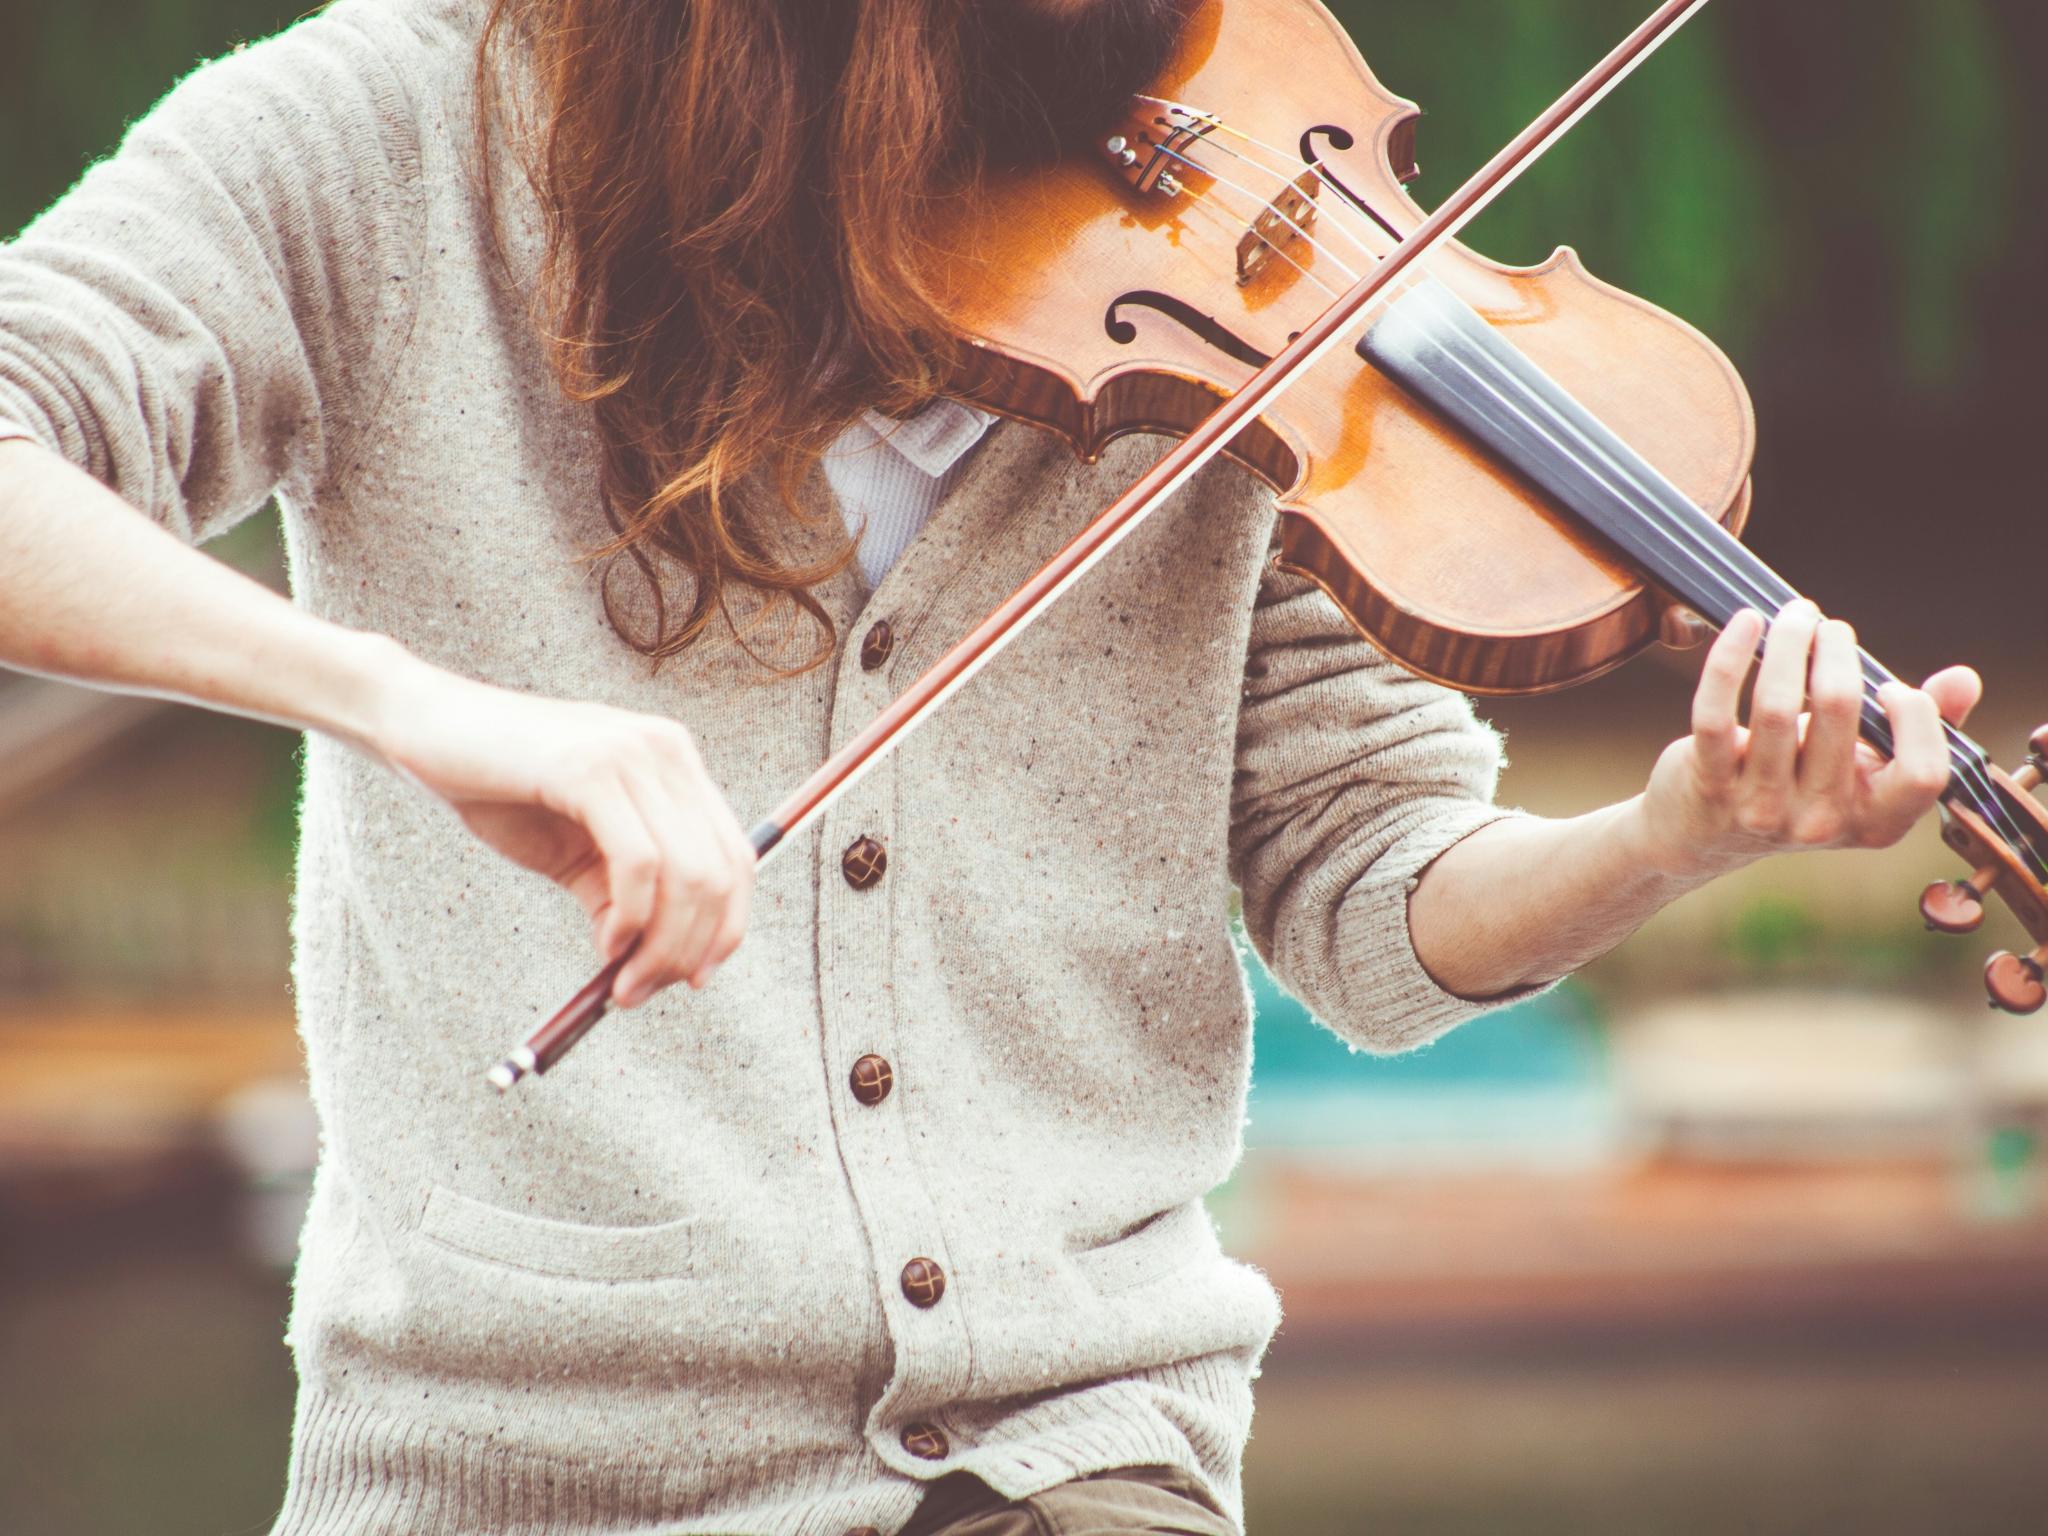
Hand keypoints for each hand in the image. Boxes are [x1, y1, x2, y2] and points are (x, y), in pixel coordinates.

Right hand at [368, 655, 752, 1006]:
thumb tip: (652, 963)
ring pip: (689, 874)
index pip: (736, 856)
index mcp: (674, 764)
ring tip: (622, 982)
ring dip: (661, 947)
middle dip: (690, 949)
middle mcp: (668, 751)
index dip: (726, 927)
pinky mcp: (592, 768)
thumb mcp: (574, 850)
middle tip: (642, 992)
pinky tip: (607, 943)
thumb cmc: (498, 788)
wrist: (422, 726)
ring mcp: (634, 754)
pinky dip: (632, 918)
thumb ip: (620, 895)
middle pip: (720, 872)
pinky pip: (640, 863)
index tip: (693, 979)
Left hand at [1636, 598, 1980, 880]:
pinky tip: (1746, 622)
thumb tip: (1963, 679)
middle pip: (1841, 712)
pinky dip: (1729, 657)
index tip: (1889, 686)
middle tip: (1827, 626)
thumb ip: (1918, 727)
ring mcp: (1761, 807)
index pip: (1922, 772)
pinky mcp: (1709, 784)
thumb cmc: (1796, 785)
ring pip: (1777, 705)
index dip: (1916, 719)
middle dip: (1837, 650)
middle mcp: (1819, 820)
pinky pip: (1715, 712)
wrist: (1703, 835)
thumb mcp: (1862, 768)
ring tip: (1794, 615)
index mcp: (1874, 821)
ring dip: (1788, 642)